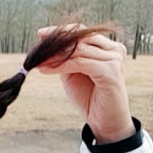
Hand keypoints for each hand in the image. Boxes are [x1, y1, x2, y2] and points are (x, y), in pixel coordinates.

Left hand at [36, 27, 134, 143]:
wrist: (104, 122)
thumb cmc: (90, 97)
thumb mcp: (72, 72)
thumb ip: (63, 56)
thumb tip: (44, 38)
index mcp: (107, 46)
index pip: (82, 30)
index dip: (60, 30)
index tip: (41, 33)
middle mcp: (114, 49)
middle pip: (80, 38)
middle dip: (55, 43)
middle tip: (37, 49)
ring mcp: (114, 59)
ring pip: (78, 50)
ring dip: (54, 56)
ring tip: (38, 61)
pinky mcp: (111, 72)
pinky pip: (80, 63)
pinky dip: (60, 65)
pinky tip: (45, 70)